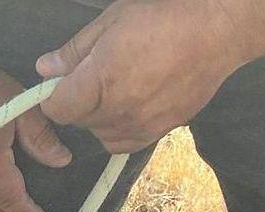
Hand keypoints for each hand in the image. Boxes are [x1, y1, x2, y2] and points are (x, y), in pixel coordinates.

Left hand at [36, 0, 256, 152]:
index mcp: (101, 80)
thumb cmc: (166, 15)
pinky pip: (122, 143)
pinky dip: (118, 129)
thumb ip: (75, 51)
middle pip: (78, 121)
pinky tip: (130, 105)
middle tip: (99, 74)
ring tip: (119, 86)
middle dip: (79, 101)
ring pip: (99, 133)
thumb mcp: (113, 21)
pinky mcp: (156, 133)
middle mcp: (117, 110)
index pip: (57, 108)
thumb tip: (45, 69)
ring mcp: (138, 126)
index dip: (54, 96)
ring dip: (100, 116)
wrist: (219, 28)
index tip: (61, 84)